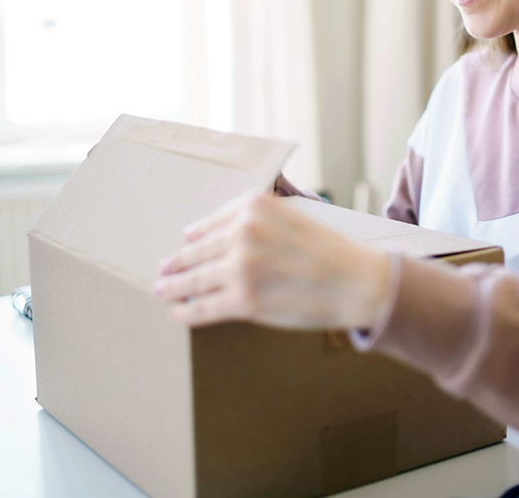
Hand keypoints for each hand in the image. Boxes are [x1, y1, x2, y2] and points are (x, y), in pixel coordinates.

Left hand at [154, 192, 389, 329]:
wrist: (356, 281)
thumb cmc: (329, 250)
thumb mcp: (293, 215)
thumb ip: (258, 219)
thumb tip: (219, 234)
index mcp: (254, 206)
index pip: (211, 222)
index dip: (195, 236)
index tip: (184, 241)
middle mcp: (242, 232)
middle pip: (197, 251)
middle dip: (177, 262)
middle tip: (164, 268)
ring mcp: (240, 267)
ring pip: (194, 280)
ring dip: (173, 287)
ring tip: (162, 290)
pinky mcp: (244, 301)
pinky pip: (203, 307)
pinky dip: (186, 311)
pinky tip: (177, 312)